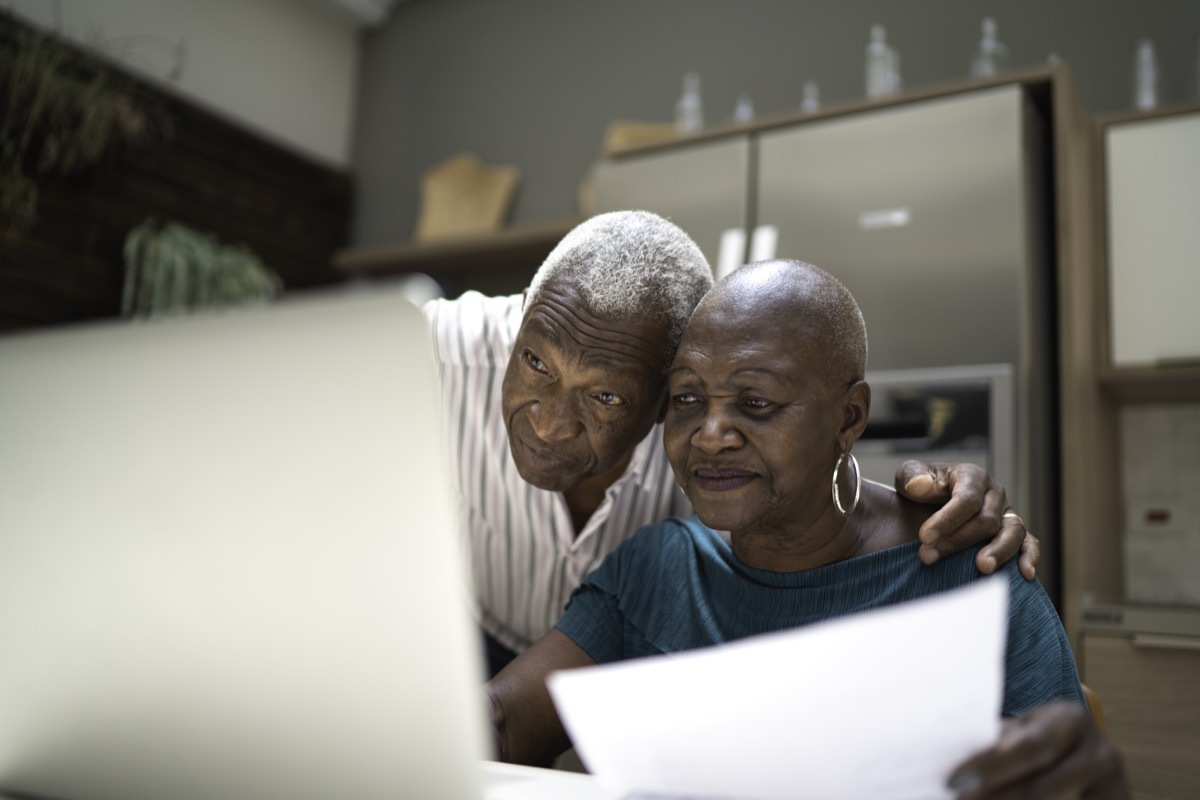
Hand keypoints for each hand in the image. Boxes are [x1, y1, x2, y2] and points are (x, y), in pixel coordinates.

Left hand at [895, 460, 1039, 578]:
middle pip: (985, 520)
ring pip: (1012, 532)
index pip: (966, 499)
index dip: (946, 519)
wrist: (932, 501)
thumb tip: (920, 486)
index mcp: (972, 476)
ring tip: (981, 567)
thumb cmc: (922, 488)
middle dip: (956, 541)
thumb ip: (912, 476)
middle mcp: (995, 494)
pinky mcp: (1014, 533)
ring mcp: (1007, 514)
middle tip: (927, 557)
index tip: (924, 537)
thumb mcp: (910, 476)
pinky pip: (1029, 544)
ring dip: (998, 552)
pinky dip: (1030, 557)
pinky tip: (1025, 573)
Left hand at [948, 702, 1128, 798]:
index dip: (990, 767)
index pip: (1030, 746)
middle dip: (994, 797)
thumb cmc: (1040, 748)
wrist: (1085, 766)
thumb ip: (998, 743)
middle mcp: (1100, 753)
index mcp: (1071, 720)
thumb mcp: (1023, 735)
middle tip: (957, 799)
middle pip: (1043, 789)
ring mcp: (1114, 788)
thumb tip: (946, 753)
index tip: (952, 780)